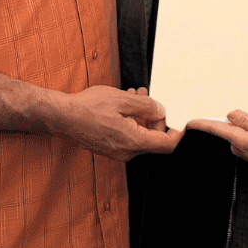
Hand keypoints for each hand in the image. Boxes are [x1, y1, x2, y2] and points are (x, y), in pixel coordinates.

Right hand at [56, 85, 183, 160]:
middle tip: (146, 95)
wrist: (64, 116)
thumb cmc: (89, 107)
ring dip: (141, 116)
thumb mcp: (123, 99)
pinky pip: (128, 137)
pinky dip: (130, 122)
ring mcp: (118, 152)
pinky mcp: (110, 149)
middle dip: (154, 116)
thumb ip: (147, 106)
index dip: (178, 133)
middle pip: (154, 138)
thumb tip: (161, 111)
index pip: (167, 144)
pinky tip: (122, 106)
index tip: (183, 122)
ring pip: (140, 136)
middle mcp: (127, 152)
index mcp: (134, 142)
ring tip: (132, 95)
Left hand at [187, 110, 247, 177]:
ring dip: (243, 126)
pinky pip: (243, 138)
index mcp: (240, 140)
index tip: (188, 121)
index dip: (201, 124)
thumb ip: (246, 121)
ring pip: (236, 132)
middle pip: (226, 128)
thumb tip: (229, 116)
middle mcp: (238, 147)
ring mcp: (243, 152)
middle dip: (231, 121)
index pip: (216, 129)